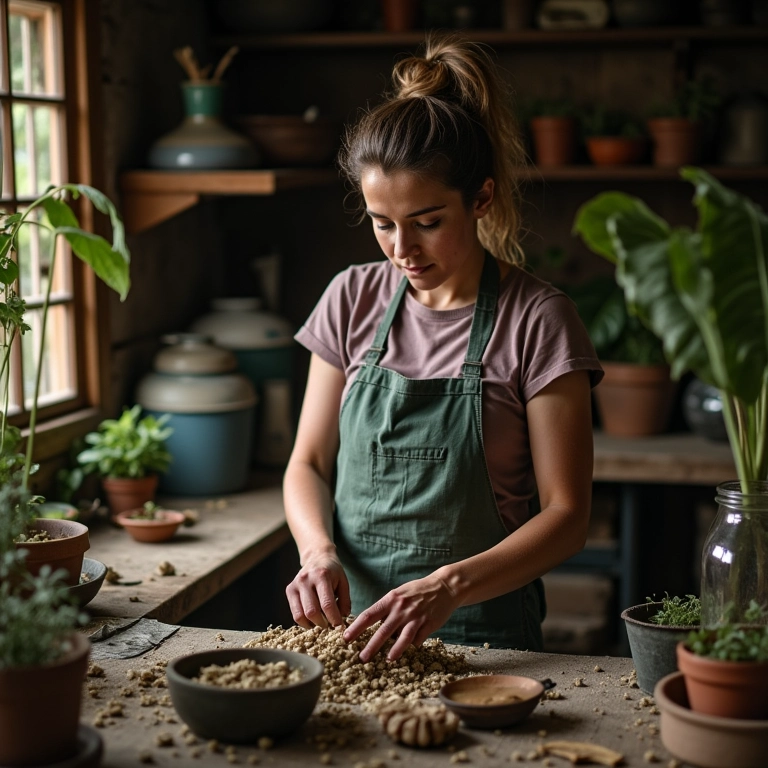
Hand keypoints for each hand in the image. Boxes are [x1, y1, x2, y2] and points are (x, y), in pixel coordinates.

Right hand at [286, 551, 350, 628]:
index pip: (327, 603)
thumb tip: (343, 619)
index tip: (339, 626)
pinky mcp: (289, 590)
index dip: (334, 618)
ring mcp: (295, 584)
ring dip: (312, 625)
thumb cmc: (333, 571)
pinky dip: (304, 621)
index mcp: (322, 575)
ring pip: (300, 615)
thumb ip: (345, 601)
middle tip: (330, 626)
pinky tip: (312, 620)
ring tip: (321, 624)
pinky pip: (295, 613)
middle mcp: (306, 579)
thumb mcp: (343, 582)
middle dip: (322, 624)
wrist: (317, 556)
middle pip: (311, 611)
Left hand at [343, 573, 458, 661]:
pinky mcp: (428, 625)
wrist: (444, 586)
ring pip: (402, 638)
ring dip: (394, 651)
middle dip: (371, 646)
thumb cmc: (417, 591)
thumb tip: (374, 626)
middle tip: (361, 658)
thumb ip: (387, 609)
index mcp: (391, 599)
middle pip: (383, 631)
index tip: (345, 638)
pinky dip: (412, 645)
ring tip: (387, 660)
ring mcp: (415, 617)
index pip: (369, 615)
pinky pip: (417, 639)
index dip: (356, 628)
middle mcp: (401, 609)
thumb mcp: (398, 594)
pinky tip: (411, 649)